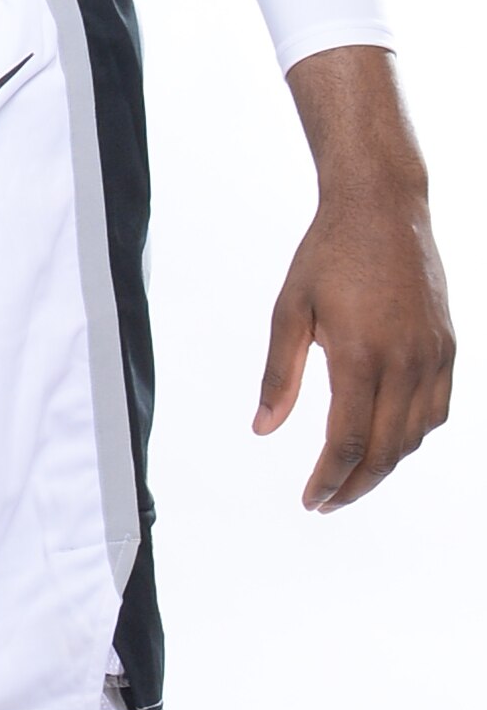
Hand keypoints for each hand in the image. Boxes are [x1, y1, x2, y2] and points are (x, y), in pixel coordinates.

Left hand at [257, 50, 453, 509]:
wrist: (384, 207)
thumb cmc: (329, 254)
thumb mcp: (290, 310)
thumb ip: (279, 374)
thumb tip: (263, 428)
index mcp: (361, 355)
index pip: (348, 442)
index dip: (329, 480)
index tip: (311, 500)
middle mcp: (406, 361)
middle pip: (385, 450)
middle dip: (355, 485)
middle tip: (327, 502)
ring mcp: (433, 354)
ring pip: (416, 436)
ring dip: (385, 465)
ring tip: (352, 478)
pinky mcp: (448, 346)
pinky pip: (438, 410)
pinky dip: (414, 435)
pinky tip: (388, 441)